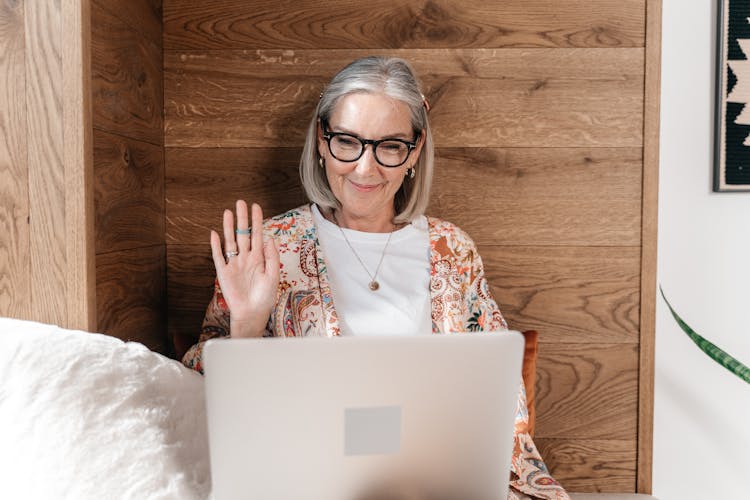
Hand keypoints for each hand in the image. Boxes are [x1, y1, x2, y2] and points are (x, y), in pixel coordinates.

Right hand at [210, 200, 279, 337]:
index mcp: (259, 258)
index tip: (256, 206)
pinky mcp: (224, 273)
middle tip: (241, 202)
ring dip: (229, 228)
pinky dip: (216, 245)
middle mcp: (246, 258)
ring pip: (231, 242)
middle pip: (243, 234)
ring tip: (228, 212)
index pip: (257, 235)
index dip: (256, 221)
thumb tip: (271, 238)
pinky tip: (215, 234)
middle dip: (242, 219)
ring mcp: (234, 264)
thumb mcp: (273, 276)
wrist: (251, 314)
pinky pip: (219, 256)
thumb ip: (272, 257)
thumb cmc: (264, 298)